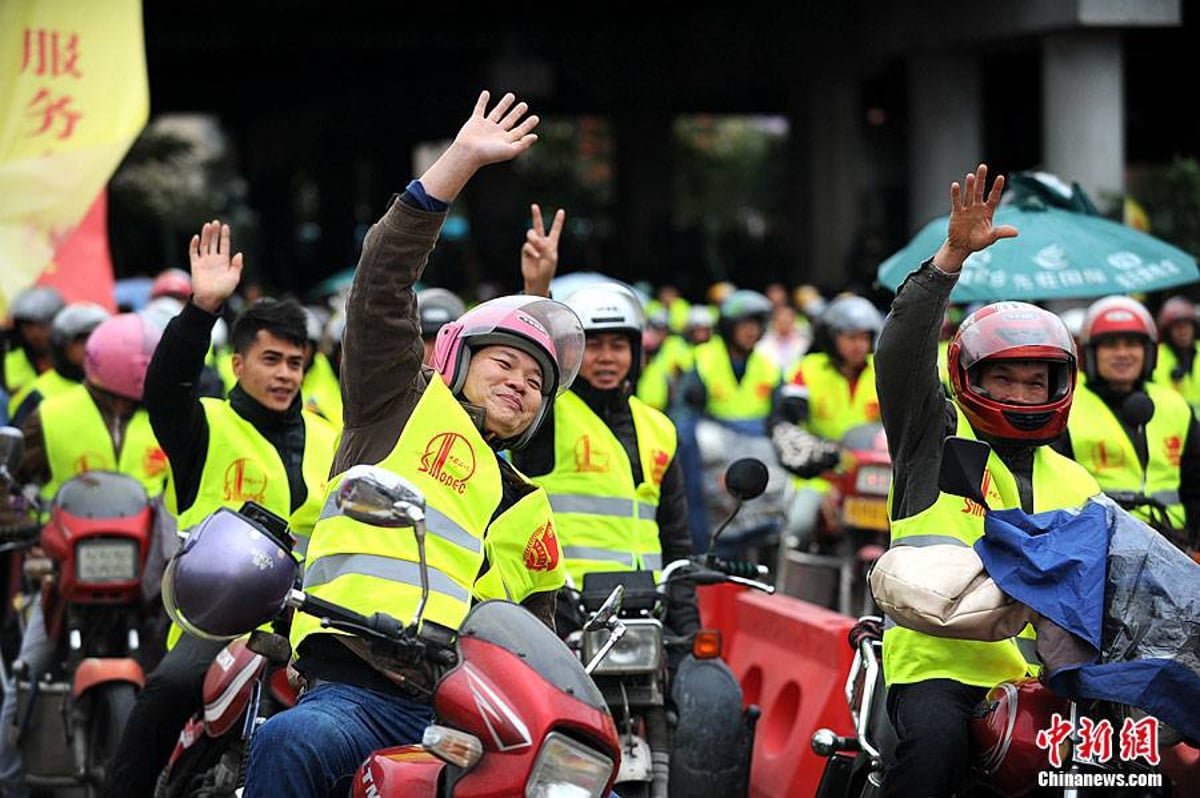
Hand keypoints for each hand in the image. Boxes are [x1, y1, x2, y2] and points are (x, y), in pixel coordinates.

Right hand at [189, 220, 242, 313]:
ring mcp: (204, 261)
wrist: (210, 299)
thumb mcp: (234, 278)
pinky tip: (197, 237)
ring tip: (208, 225)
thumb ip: (237, 266)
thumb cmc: (224, 290)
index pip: (224, 245)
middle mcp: (214, 259)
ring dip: (206, 235)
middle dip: (215, 232)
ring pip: (204, 245)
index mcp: (224, 262)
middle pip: (214, 242)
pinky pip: (194, 253)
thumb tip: (239, 253)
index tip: (226, 226)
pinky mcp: (195, 265)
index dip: (225, 236)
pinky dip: (194, 245)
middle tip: (216, 222)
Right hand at [419, 91, 539, 202]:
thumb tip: (535, 137)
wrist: (468, 153)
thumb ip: (523, 144)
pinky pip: (479, 109)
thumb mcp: (510, 150)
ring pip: (497, 113)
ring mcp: (486, 126)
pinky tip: (486, 93)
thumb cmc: (489, 154)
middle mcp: (496, 133)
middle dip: (517, 113)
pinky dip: (482, 101)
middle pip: (510, 121)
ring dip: (504, 104)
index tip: (536, 118)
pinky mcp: (475, 121)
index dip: (528, 125)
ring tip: (511, 95)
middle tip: (524, 105)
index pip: (519, 131)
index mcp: (505, 141)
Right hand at [521, 204, 564, 297]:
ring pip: (531, 234)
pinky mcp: (526, 250)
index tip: (561, 211)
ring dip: (534, 239)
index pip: (555, 230)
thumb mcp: (550, 256)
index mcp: (552, 243)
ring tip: (538, 247)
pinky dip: (532, 251)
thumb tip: (533, 239)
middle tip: (534, 206)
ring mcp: (533, 245)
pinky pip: (527, 245)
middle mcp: (542, 242)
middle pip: (538, 226)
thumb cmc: (547, 269)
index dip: (558, 221)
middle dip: (536, 216)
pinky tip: (535, 257)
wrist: (538, 279)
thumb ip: (544, 245)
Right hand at [932, 163, 1018, 273]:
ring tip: (971, 176)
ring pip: (969, 194)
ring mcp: (967, 209)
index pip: (994, 197)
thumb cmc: (978, 241)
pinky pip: (957, 202)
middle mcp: (978, 207)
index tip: (1001, 177)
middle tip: (983, 167)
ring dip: (970, 186)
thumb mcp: (991, 237)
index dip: (997, 188)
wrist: (962, 246)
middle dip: (981, 179)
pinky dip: (956, 194)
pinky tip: (955, 185)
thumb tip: (1016, 233)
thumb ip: (1001, 232)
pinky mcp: (957, 213)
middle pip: (980, 191)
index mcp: (988, 211)